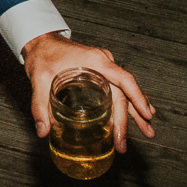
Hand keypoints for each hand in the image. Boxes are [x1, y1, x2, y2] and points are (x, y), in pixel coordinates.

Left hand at [21, 32, 154, 150]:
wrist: (41, 42)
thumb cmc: (43, 56)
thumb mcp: (39, 80)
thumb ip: (40, 106)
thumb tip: (42, 132)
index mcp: (95, 61)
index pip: (123, 80)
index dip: (137, 98)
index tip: (146, 115)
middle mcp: (105, 63)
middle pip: (124, 93)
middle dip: (129, 119)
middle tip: (124, 144)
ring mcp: (105, 67)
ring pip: (124, 92)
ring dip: (135, 112)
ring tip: (147, 131)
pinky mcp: (101, 72)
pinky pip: (119, 88)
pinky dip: (128, 103)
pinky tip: (137, 115)